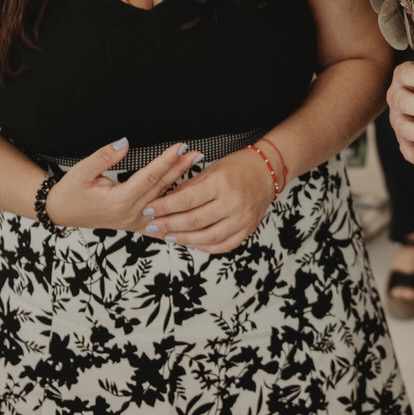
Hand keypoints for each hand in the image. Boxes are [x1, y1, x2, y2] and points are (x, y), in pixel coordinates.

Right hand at [45, 139, 200, 231]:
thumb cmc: (71, 191)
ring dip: (183, 185)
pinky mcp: (136, 224)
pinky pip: (161, 219)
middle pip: (162, 189)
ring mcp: (134, 222)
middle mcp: (130, 214)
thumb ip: (103, 157)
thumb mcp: (81, 171)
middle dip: (181, 169)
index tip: (180, 146)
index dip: (166, 160)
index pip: (149, 177)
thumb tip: (124, 142)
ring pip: (165, 203)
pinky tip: (191, 206)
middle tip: (197, 153)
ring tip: (197, 168)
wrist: (62, 212)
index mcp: (118, 201)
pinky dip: (177, 211)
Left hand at [141, 148, 276, 253]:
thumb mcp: (210, 170)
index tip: (148, 210)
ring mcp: (242, 218)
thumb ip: (188, 187)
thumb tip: (164, 202)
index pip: (185, 200)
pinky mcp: (248, 229)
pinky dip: (205, 246)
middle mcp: (232, 202)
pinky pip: (223, 245)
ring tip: (169, 236)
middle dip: (168, 225)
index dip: (163, 207)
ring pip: (207, 237)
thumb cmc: (236, 167)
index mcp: (220, 183)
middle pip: (193, 221)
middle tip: (152, 226)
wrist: (266, 171)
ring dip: (184, 239)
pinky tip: (193, 243)